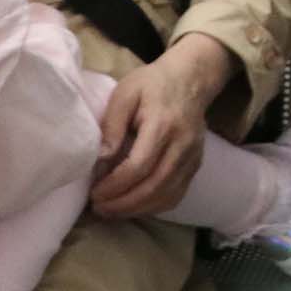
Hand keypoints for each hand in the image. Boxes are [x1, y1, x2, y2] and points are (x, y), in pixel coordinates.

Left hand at [90, 33, 236, 218]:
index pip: (139, 166)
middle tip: (99, 208)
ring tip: (112, 211)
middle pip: (154, 186)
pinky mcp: (196, 164)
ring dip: (137, 209)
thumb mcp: (125, 93)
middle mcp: (182, 145)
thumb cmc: (152, 84)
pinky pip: (176, 195)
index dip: (115, 186)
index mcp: (163, 125)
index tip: (94, 193)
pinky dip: (154, 207)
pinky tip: (134, 206)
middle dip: (123, 204)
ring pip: (166, 195)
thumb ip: (112, 125)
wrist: (191, 78)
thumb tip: (99, 161)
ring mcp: (193, 157)